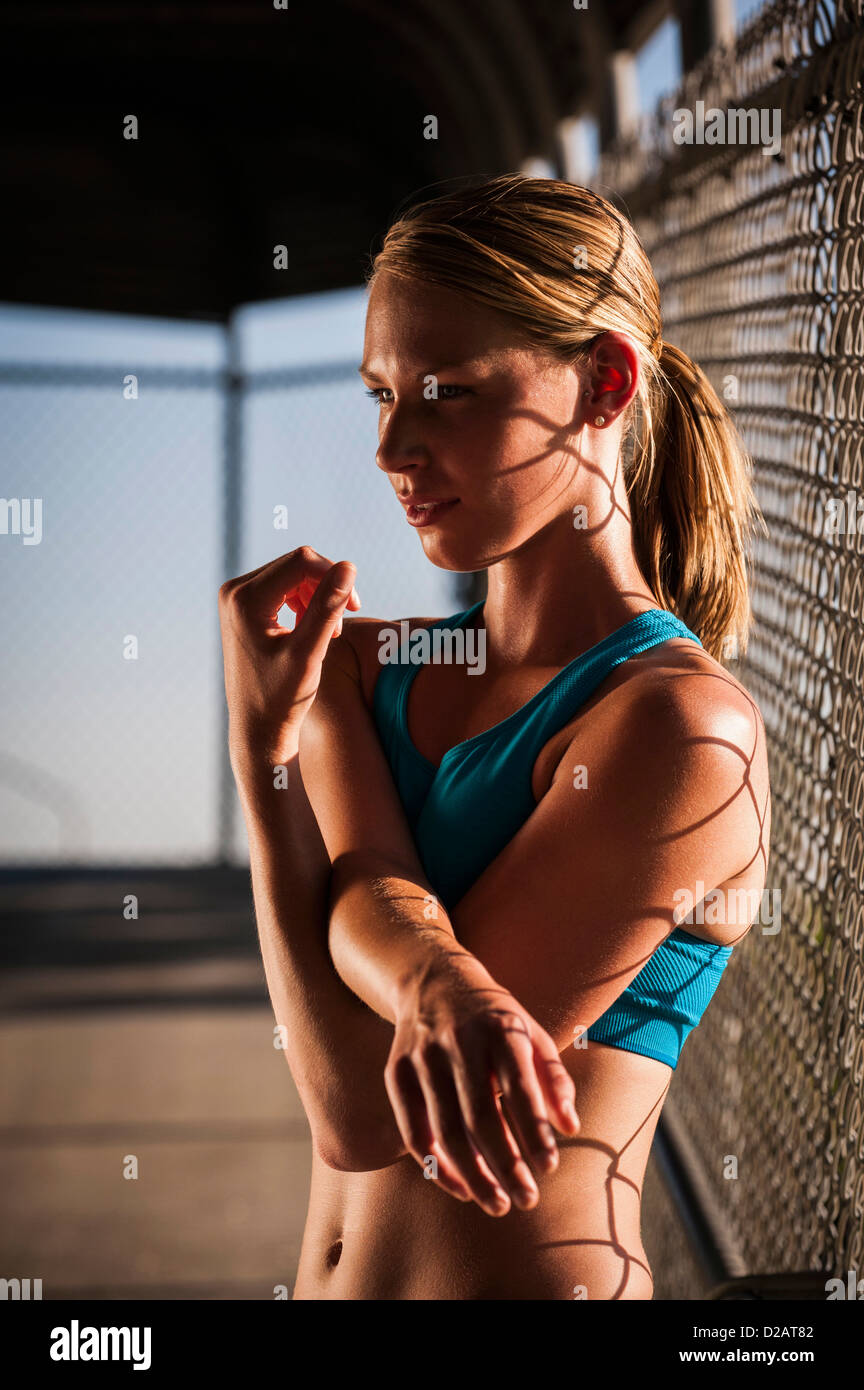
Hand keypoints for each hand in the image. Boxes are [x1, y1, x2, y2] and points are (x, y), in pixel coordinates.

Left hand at [218, 545, 360, 767]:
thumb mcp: (309, 652)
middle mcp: (234, 591)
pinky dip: (306, 602)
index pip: (302, 562)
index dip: (335, 576)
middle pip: (297, 564)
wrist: (257, 727)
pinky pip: (284, 586)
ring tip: (330, 632)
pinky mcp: (243, 605)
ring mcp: (236, 597)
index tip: (355, 607)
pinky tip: (315, 628)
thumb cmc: (282, 697)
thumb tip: (349, 567)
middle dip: (327, 587)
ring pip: (293, 574)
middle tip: (343, 623)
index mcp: (245, 599)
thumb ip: (328, 608)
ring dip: (319, 596)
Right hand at [385, 950, 579, 1216]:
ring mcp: (422, 1056)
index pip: (518, 1086)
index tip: (550, 1167)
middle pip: (480, 1116)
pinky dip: (436, 1165)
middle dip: (505, 1165)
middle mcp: (458, 1040)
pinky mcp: (396, 1072)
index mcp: (498, 1027)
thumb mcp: (530, 1031)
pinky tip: (461, 1188)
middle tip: (527, 1199)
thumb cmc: (493, 1017)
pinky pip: (413, 1131)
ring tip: (497, 1205)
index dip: (534, 1130)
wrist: (431, 979)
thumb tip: (570, 1127)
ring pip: (446, 1130)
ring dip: (472, 1176)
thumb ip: (553, 1077)